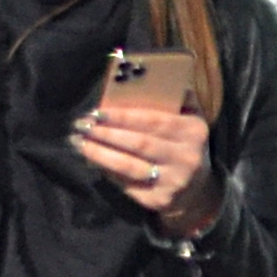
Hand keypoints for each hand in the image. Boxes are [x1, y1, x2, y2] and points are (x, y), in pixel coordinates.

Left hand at [73, 93, 217, 231]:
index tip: (97, 112)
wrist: (197, 190)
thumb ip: (174, 100)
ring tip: (79, 143)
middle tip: (81, 125)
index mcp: (192, 131)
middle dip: (106, 134)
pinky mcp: (159, 200)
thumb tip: (147, 75)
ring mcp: (173, 181)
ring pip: (129, 166)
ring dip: (99, 154)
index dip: (124, 116)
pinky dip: (107, 172)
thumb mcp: (189, 120)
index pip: (154, 121)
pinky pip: (127, 184)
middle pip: (139, 143)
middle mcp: (186, 157)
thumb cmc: (184, 145)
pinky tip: (92, 162)